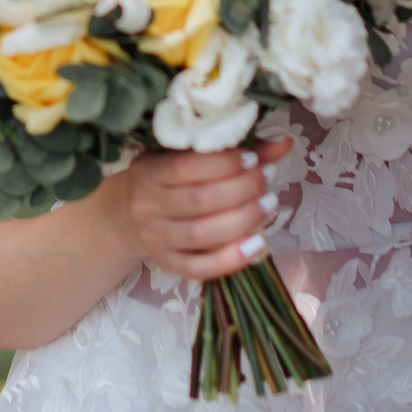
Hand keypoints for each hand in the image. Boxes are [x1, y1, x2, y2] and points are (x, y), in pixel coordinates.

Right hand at [121, 136, 294, 279]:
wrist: (128, 214)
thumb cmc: (165, 177)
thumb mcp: (185, 155)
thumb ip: (231, 149)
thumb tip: (284, 143)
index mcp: (148, 172)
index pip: (185, 168)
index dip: (224, 164)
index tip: (253, 159)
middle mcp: (146, 206)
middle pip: (200, 201)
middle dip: (242, 189)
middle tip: (266, 179)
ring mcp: (155, 238)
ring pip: (202, 235)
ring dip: (243, 219)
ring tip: (268, 203)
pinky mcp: (166, 263)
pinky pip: (199, 268)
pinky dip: (231, 259)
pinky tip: (256, 244)